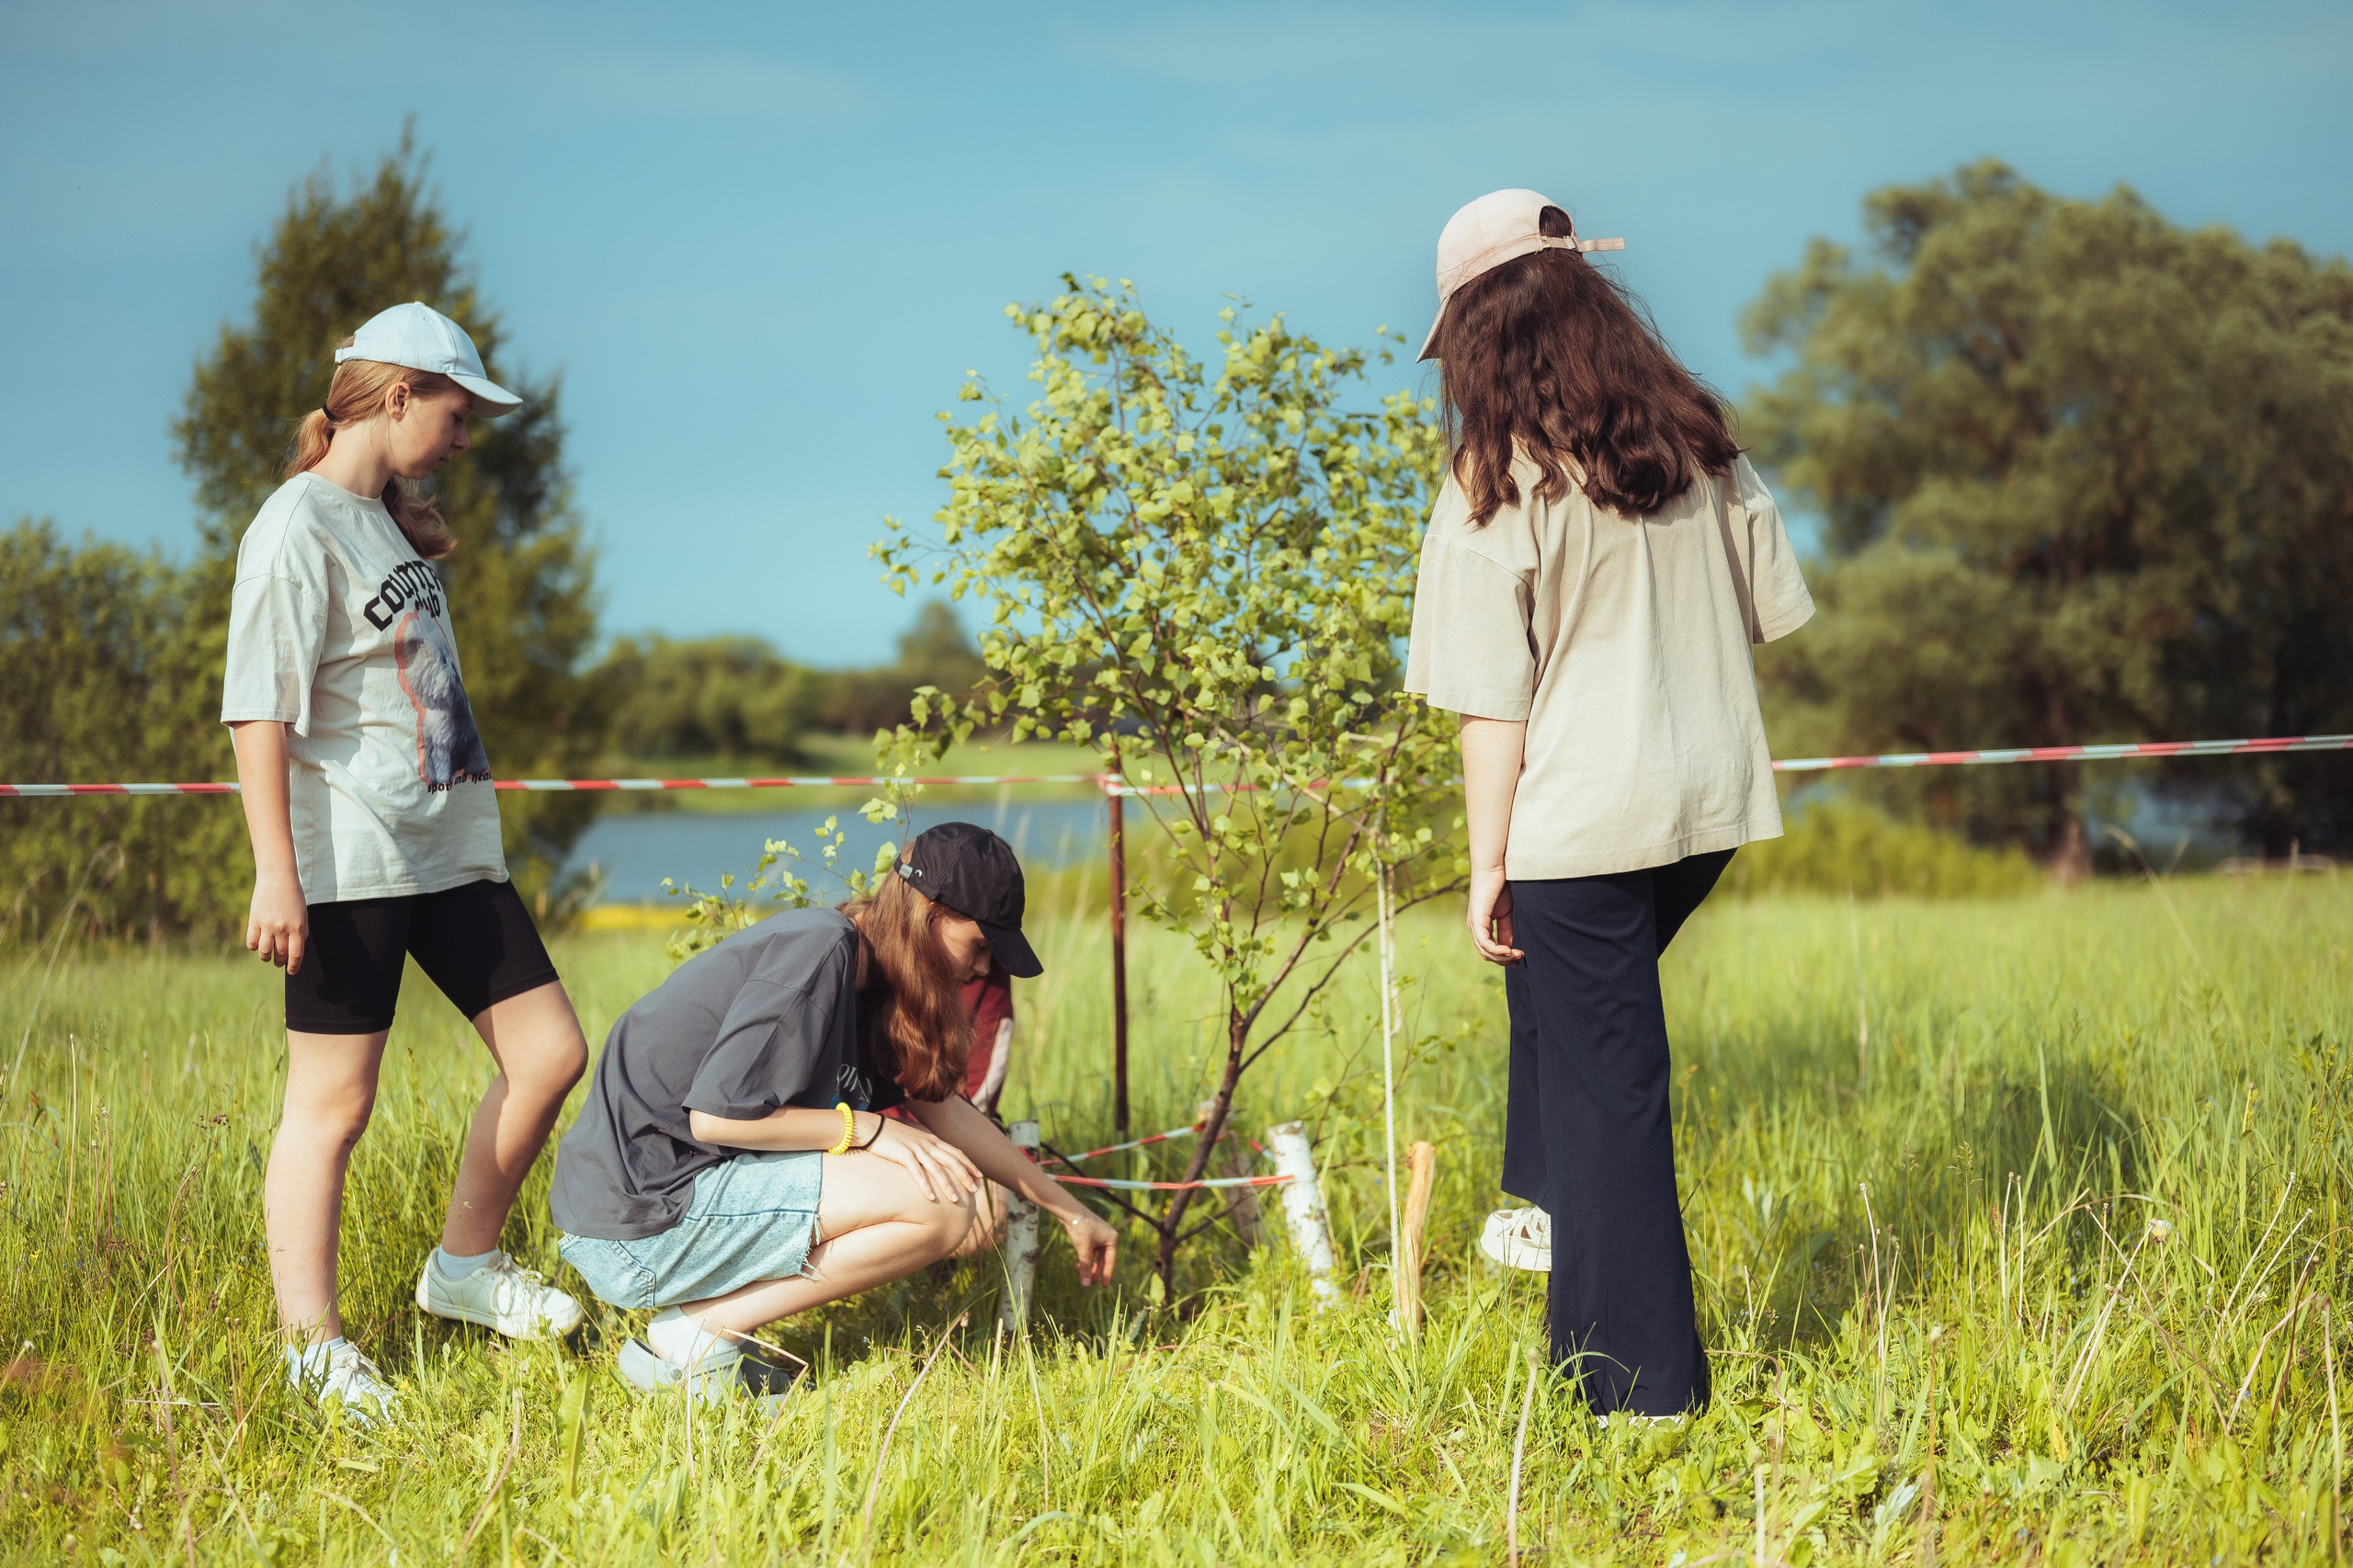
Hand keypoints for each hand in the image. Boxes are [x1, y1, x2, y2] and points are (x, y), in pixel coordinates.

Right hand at [247, 869, 308, 972]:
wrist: (278, 877)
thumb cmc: (293, 896)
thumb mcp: (303, 914)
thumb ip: (301, 932)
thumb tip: (295, 950)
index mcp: (298, 928)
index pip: (296, 955)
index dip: (294, 966)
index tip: (292, 971)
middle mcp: (282, 929)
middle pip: (280, 954)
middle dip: (280, 961)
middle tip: (279, 962)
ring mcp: (267, 925)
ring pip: (264, 952)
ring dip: (266, 957)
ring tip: (268, 956)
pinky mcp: (254, 920)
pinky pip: (251, 942)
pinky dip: (253, 947)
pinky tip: (256, 945)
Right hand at [865, 1115, 983, 1202]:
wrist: (873, 1128)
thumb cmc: (892, 1136)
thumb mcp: (914, 1140)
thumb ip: (926, 1147)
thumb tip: (935, 1158)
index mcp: (932, 1140)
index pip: (956, 1152)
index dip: (969, 1164)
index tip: (979, 1176)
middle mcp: (928, 1144)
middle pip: (952, 1161)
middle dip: (965, 1176)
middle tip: (975, 1190)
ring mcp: (916, 1149)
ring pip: (937, 1169)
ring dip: (948, 1185)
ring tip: (955, 1200)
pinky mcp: (903, 1155)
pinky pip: (917, 1173)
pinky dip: (925, 1186)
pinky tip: (931, 1198)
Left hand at [1057, 1202, 1117, 1286]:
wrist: (1070, 1212)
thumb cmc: (1081, 1229)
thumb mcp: (1084, 1250)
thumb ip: (1086, 1268)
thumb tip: (1086, 1285)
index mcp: (1112, 1239)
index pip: (1110, 1261)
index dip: (1106, 1275)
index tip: (1104, 1286)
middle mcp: (1108, 1237)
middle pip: (1103, 1259)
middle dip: (1096, 1271)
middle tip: (1091, 1283)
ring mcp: (1099, 1236)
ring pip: (1096, 1256)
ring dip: (1090, 1266)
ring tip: (1083, 1276)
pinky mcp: (1090, 1235)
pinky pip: (1090, 1251)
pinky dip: (1086, 1258)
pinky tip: (1079, 1266)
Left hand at [1466, 863, 1522, 966]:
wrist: (1496, 866)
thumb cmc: (1503, 884)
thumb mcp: (1507, 912)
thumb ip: (1506, 929)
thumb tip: (1510, 948)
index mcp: (1481, 924)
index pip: (1489, 949)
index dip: (1504, 957)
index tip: (1521, 957)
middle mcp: (1474, 926)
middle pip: (1486, 954)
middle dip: (1504, 960)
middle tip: (1520, 959)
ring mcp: (1474, 923)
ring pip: (1484, 951)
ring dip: (1502, 957)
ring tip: (1518, 955)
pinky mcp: (1476, 919)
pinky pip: (1484, 943)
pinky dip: (1497, 950)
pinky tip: (1509, 951)